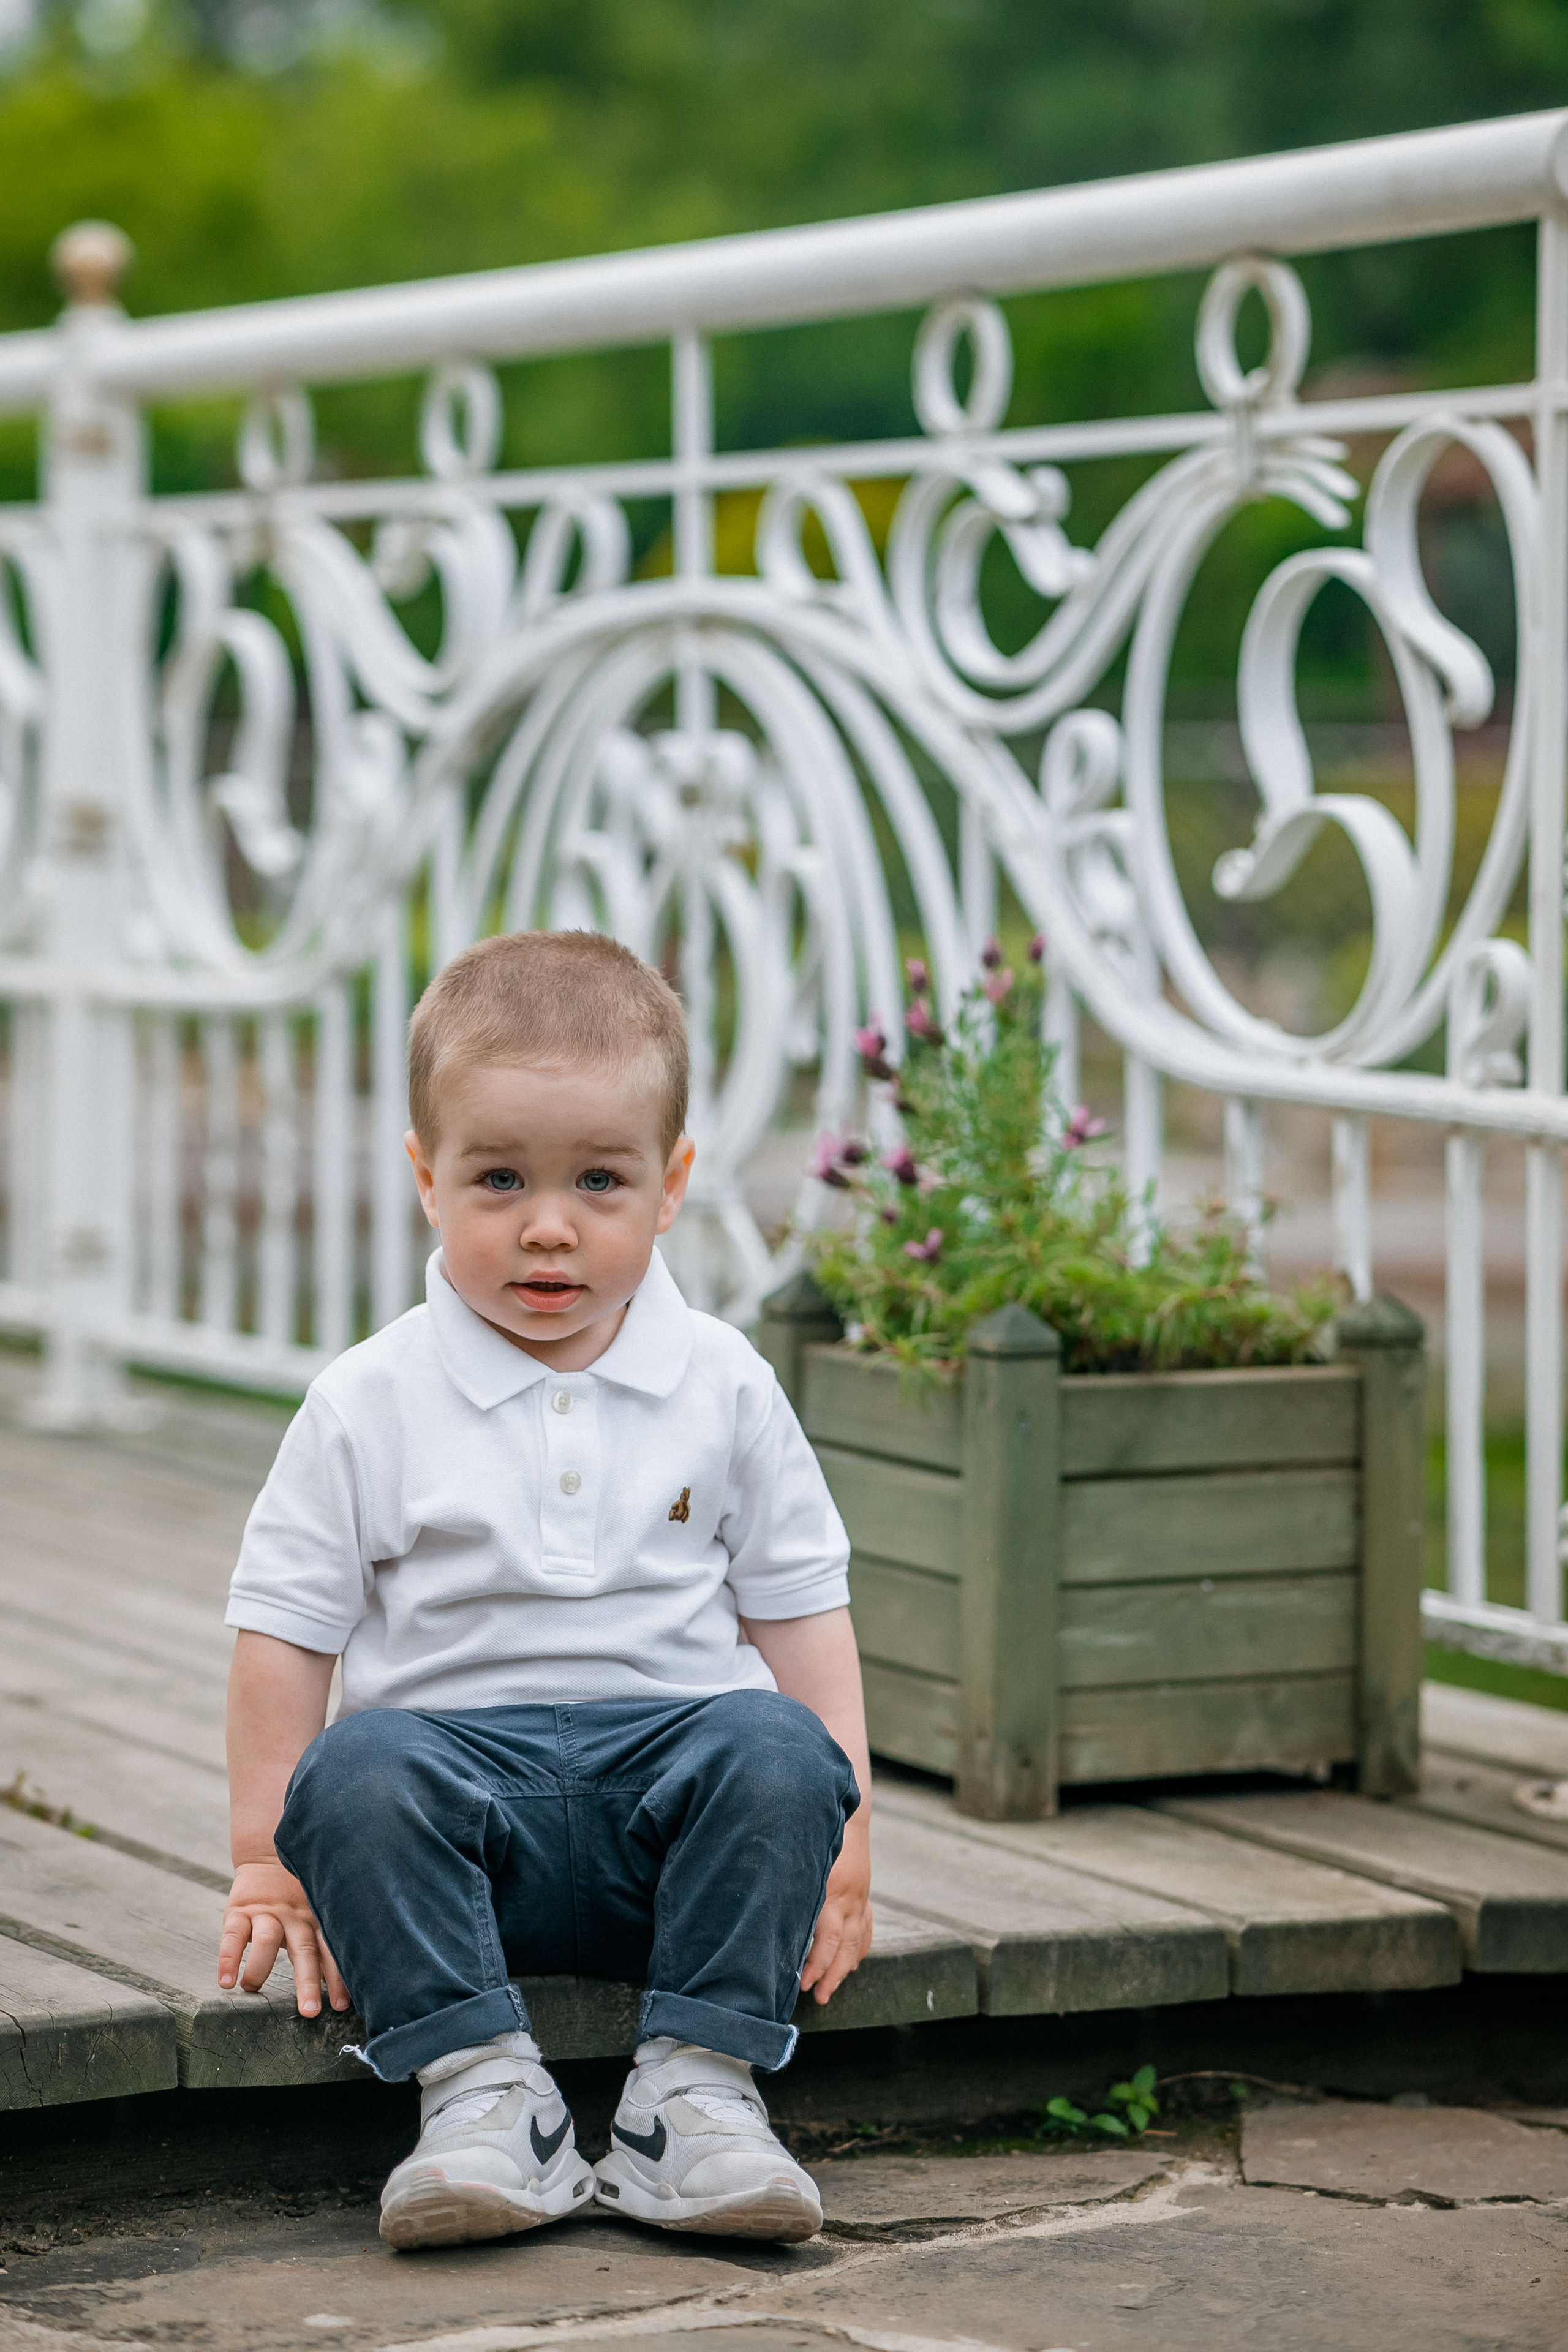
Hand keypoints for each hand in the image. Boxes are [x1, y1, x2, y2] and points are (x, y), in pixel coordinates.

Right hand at [218, 1860, 349, 2019]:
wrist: (269, 1851)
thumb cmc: (300, 1892)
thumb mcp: (317, 1909)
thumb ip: (326, 1938)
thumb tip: (353, 1975)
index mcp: (317, 1919)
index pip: (330, 1950)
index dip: (337, 1977)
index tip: (342, 2006)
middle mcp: (295, 1917)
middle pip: (304, 1950)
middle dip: (307, 1982)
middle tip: (310, 2011)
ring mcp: (267, 1912)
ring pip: (267, 1941)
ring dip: (260, 1968)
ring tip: (252, 1989)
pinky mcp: (240, 1910)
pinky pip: (233, 1935)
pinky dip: (228, 1958)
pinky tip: (225, 1981)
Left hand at [799, 1826, 871, 2005]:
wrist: (847, 1814)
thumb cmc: (817, 1836)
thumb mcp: (800, 1862)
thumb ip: (791, 1891)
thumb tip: (770, 1924)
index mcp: (832, 1891)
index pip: (827, 1939)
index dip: (816, 1964)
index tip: (802, 1983)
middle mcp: (851, 1899)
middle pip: (845, 1947)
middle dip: (832, 1976)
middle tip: (818, 1997)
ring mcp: (861, 1898)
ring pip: (858, 1942)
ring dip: (845, 1968)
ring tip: (831, 1989)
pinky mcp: (865, 1895)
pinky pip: (866, 1928)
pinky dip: (860, 1948)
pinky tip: (853, 1962)